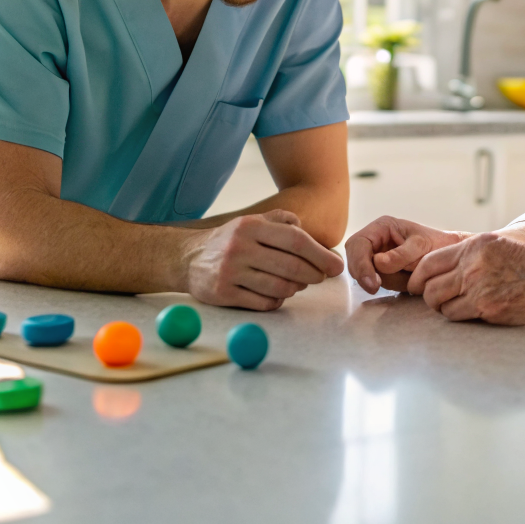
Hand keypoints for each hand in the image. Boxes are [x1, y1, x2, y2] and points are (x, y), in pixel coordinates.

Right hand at [184, 210, 344, 310]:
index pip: (295, 240)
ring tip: (299, 284)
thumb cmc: (231, 240)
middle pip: (291, 266)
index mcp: (251, 226)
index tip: (336, 266)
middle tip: (322, 278)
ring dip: (296, 288)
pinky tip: (278, 293)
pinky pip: (263, 303)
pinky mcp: (223, 294)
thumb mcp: (253, 221)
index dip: (320, 254)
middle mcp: (240, 247)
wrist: (188, 258)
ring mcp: (230, 272)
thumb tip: (307, 232)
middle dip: (314, 275)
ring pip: (279, 287)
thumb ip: (281, 220)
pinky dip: (277, 300)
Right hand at [345, 216, 466, 293]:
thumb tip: (377, 261)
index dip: (360, 264)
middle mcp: (375, 240)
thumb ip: (400, 254)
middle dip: (365, 274)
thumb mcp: (421, 246)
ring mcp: (376, 256)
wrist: (450, 258)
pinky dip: (390, 284)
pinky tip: (405, 280)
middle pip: (355, 259)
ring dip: (383, 280)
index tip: (372, 283)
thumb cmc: (437, 246)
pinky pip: (376, 281)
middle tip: (376, 288)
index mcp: (381, 227)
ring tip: (407, 276)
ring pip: (365, 274)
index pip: (358, 244)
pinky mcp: (382, 271)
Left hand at [406, 233, 524, 324]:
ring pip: (439, 302)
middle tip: (433, 300)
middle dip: (426, 295)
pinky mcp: (486, 307)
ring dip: (442, 307)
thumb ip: (468, 253)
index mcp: (473, 247)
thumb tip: (440, 267)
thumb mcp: (496, 245)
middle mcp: (472, 265)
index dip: (417, 276)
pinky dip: (458, 316)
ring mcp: (478, 287)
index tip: (416, 285)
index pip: (429, 262)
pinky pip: (456, 315)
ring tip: (453, 306)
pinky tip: (469, 312)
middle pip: (429, 285)